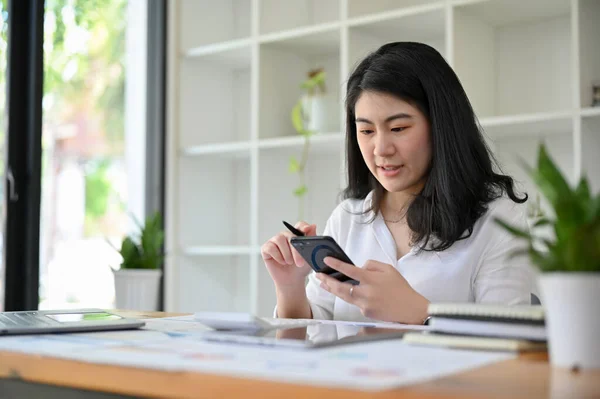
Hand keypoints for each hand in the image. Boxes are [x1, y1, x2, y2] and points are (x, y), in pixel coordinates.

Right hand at [261, 221, 316, 288]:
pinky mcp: (266, 248)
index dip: (303, 226)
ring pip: (279, 239)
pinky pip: (270, 247)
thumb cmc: (301, 267)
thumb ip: (311, 240)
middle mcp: (285, 236)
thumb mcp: (309, 255)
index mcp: (296, 235)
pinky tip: (281, 262)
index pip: (300, 225)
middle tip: (300, 263)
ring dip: (286, 254)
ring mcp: (275, 241)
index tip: (306, 230)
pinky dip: (277, 256)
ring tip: (289, 262)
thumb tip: (313, 225)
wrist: (292, 280)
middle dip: (295, 250)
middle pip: (290, 235)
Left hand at [315, 258, 429, 323]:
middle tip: (318, 275)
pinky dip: (350, 297)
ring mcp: (364, 304)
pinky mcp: (365, 313)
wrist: (410, 309)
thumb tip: (359, 267)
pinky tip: (345, 292)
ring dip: (332, 289)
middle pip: (340, 287)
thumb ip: (371, 265)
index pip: (349, 270)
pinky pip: (355, 303)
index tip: (326, 260)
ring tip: (323, 283)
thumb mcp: (388, 269)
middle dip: (327, 281)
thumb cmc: (400, 288)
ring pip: (343, 296)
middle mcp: (366, 292)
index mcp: (371, 279)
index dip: (336, 264)